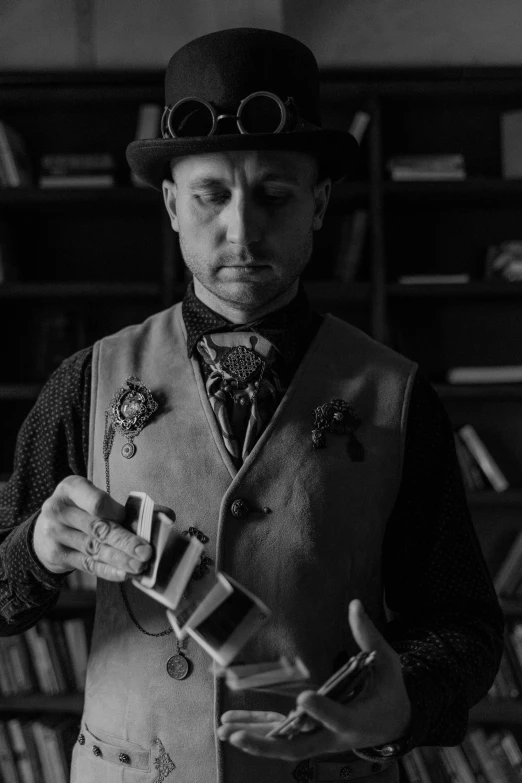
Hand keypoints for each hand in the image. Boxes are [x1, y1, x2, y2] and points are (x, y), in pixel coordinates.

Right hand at [33, 476, 152, 581]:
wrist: (44, 528)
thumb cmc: (78, 507)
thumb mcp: (91, 495)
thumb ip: (123, 504)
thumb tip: (166, 515)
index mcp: (71, 488)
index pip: (96, 501)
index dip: (115, 512)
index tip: (128, 519)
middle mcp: (59, 510)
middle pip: (98, 528)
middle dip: (125, 542)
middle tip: (146, 552)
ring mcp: (56, 534)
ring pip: (94, 548)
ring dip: (120, 559)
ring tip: (140, 566)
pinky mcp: (58, 555)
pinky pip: (87, 564)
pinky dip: (108, 570)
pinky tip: (124, 574)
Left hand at [217, 599, 410, 761]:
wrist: (392, 725)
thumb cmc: (390, 692)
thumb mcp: (387, 663)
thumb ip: (369, 636)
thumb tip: (355, 604)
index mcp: (356, 720)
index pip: (336, 717)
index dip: (320, 710)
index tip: (303, 697)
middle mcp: (333, 737)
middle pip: (298, 747)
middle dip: (266, 743)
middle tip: (238, 735)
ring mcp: (318, 740)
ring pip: (283, 746)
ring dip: (254, 739)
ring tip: (224, 730)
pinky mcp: (309, 735)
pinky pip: (280, 735)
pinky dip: (257, 729)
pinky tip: (231, 724)